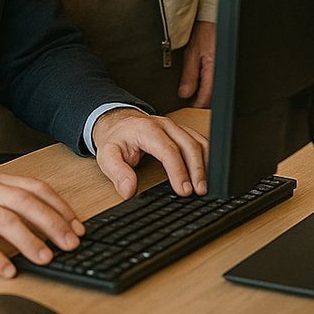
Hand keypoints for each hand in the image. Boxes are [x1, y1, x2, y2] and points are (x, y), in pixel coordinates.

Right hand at [0, 173, 82, 276]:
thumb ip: (14, 201)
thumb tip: (51, 221)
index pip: (35, 188)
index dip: (60, 207)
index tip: (77, 226)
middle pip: (24, 202)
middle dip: (52, 223)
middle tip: (70, 243)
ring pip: (3, 220)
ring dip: (28, 239)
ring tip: (45, 257)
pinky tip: (8, 270)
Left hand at [91, 108, 207, 199]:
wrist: (117, 122)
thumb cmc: (115, 138)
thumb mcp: (107, 156)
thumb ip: (117, 173)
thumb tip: (128, 190)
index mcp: (148, 129)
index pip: (169, 150)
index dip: (178, 171)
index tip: (183, 190)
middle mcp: (165, 125)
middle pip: (189, 145)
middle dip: (197, 170)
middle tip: (199, 191)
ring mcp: (175, 127)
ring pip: (198, 142)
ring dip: (205, 164)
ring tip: (205, 185)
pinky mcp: (181, 131)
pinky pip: (199, 141)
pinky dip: (206, 157)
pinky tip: (206, 172)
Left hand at [176, 19, 216, 106]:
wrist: (214, 20)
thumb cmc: (204, 32)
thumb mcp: (191, 53)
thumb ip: (189, 75)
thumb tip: (184, 93)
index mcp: (214, 71)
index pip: (206, 97)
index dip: (195, 105)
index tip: (188, 107)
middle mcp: (222, 72)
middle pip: (213, 97)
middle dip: (201, 101)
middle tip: (190, 102)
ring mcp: (224, 70)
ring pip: (217, 91)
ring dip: (206, 94)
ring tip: (195, 93)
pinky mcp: (225, 67)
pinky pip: (219, 82)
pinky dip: (210, 86)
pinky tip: (203, 84)